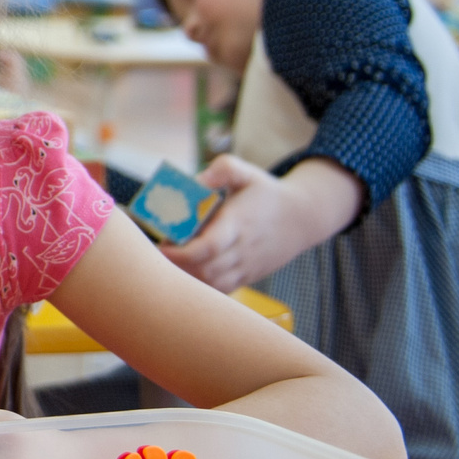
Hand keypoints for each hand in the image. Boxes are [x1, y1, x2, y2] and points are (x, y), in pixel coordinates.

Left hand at [160, 155, 358, 291]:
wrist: (303, 217)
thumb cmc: (266, 192)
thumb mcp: (247, 173)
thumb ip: (224, 169)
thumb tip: (197, 180)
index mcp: (238, 224)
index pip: (208, 247)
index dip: (181, 251)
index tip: (160, 245)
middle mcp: (242, 249)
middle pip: (205, 269)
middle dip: (176, 265)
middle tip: (154, 254)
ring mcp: (246, 266)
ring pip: (211, 284)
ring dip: (186, 277)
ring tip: (167, 263)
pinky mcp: (248, 276)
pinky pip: (222, 290)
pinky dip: (201, 287)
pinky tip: (185, 274)